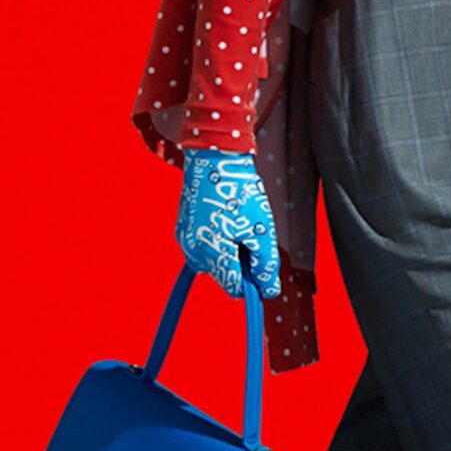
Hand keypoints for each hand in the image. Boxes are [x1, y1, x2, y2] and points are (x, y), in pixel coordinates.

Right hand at [176, 150, 281, 300]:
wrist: (214, 159)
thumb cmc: (240, 193)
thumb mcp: (261, 230)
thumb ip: (265, 265)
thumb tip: (268, 290)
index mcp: (212, 253)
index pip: (234, 287)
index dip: (252, 283)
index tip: (263, 268)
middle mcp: (193, 252)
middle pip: (223, 276)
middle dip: (240, 264)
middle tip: (251, 235)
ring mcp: (184, 241)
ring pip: (213, 263)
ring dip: (227, 253)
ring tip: (237, 224)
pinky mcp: (182, 231)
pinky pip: (203, 248)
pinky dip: (216, 241)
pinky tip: (224, 220)